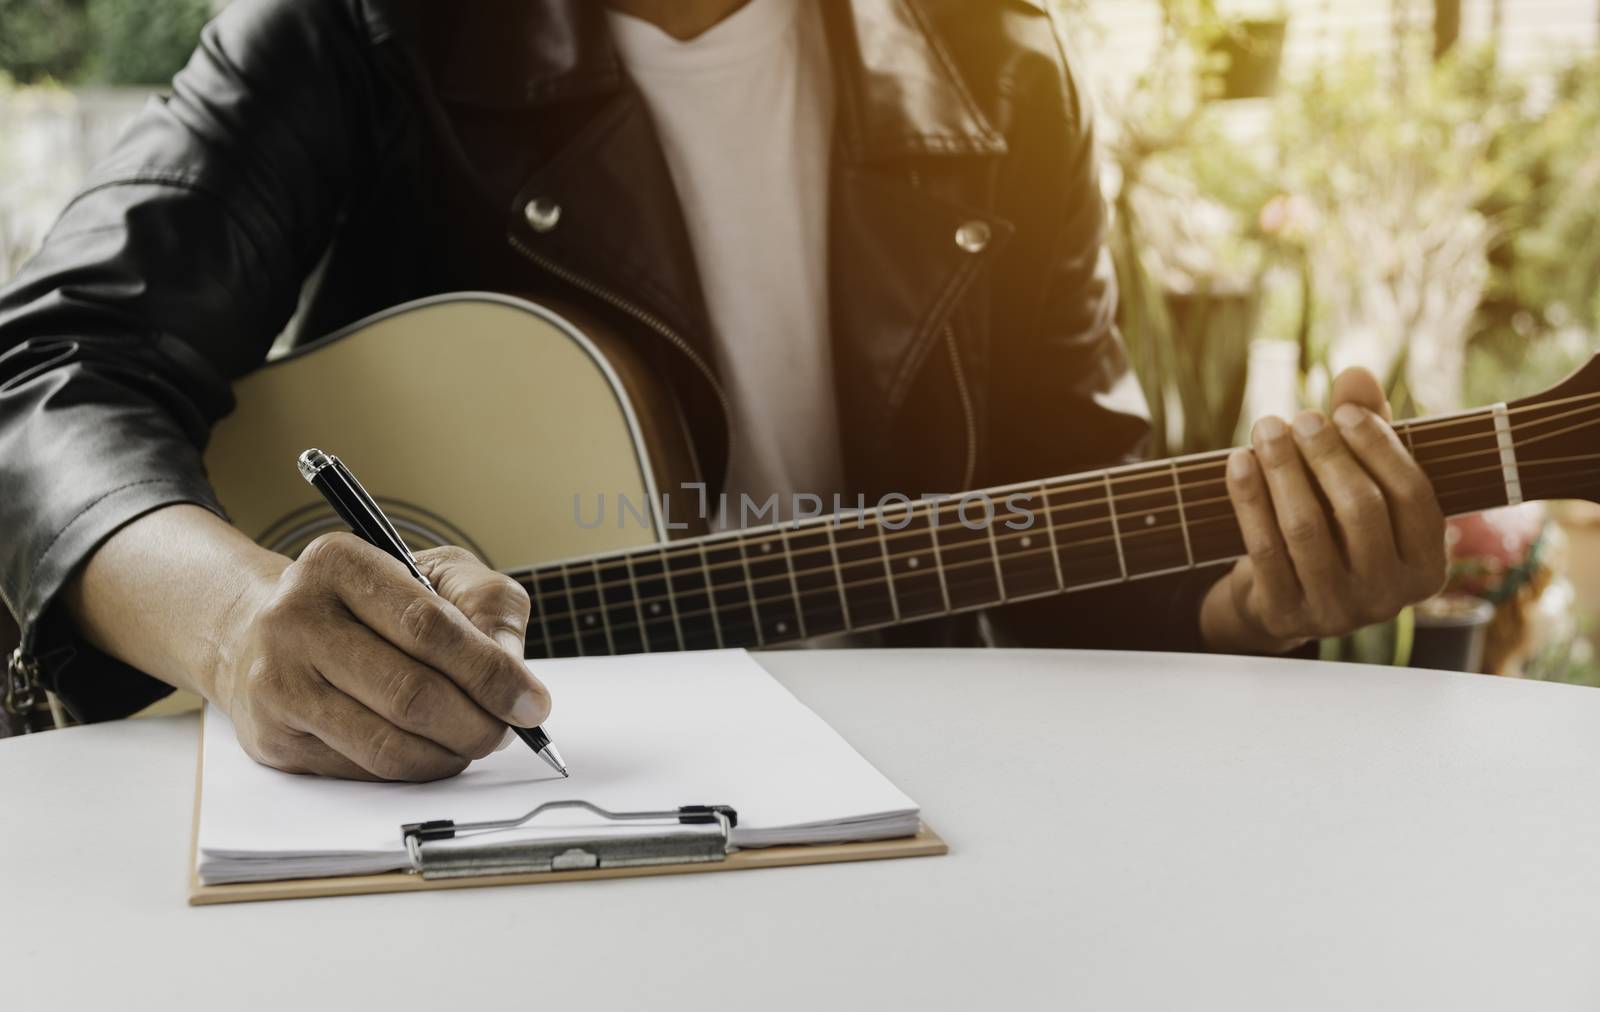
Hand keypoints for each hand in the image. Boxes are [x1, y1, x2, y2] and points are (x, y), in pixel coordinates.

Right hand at [211, 535, 548, 780]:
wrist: (261, 629)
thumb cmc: (366, 602)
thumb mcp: (435, 573)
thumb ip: (488, 607)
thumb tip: (513, 673)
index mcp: (338, 563)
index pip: (428, 627)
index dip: (490, 672)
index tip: (532, 702)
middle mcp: (296, 620)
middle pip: (411, 694)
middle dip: (478, 723)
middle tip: (508, 731)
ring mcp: (278, 683)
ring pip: (387, 744)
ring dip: (450, 754)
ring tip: (476, 740)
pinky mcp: (275, 738)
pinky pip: (365, 770)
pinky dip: (415, 768)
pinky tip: (432, 749)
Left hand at [1200, 367, 1448, 653]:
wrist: (1282, 599)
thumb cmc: (1334, 528)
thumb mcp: (1360, 484)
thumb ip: (1367, 430)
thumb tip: (1355, 372)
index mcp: (1426, 567)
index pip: (1412, 496)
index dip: (1378, 447)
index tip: (1343, 412)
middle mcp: (1388, 597)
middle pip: (1360, 510)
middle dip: (1327, 455)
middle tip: (1301, 417)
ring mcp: (1336, 612)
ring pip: (1306, 527)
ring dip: (1282, 468)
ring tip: (1267, 427)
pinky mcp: (1284, 614)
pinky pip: (1263, 547)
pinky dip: (1248, 498)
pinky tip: (1238, 461)